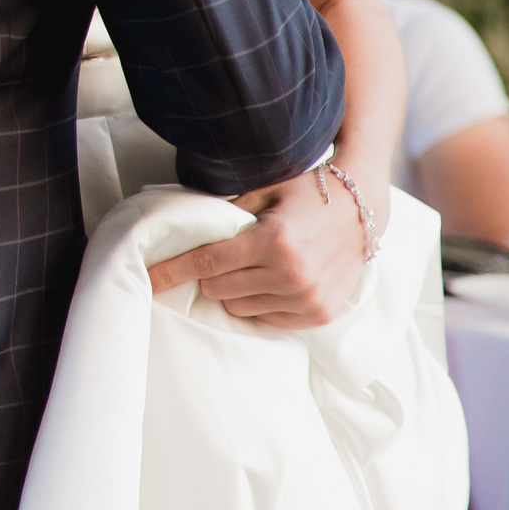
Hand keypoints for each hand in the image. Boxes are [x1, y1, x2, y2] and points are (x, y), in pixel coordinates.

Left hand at [146, 162, 386, 328]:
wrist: (362, 211)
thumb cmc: (307, 193)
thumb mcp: (265, 191)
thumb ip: (227, 213)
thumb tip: (185, 231)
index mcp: (272, 240)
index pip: (206, 263)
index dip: (171, 272)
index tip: (146, 281)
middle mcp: (290, 274)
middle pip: (218, 289)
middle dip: (211, 274)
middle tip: (224, 255)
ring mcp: (306, 298)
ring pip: (240, 308)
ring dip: (236, 289)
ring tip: (255, 265)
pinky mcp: (318, 314)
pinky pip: (267, 318)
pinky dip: (261, 302)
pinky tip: (274, 280)